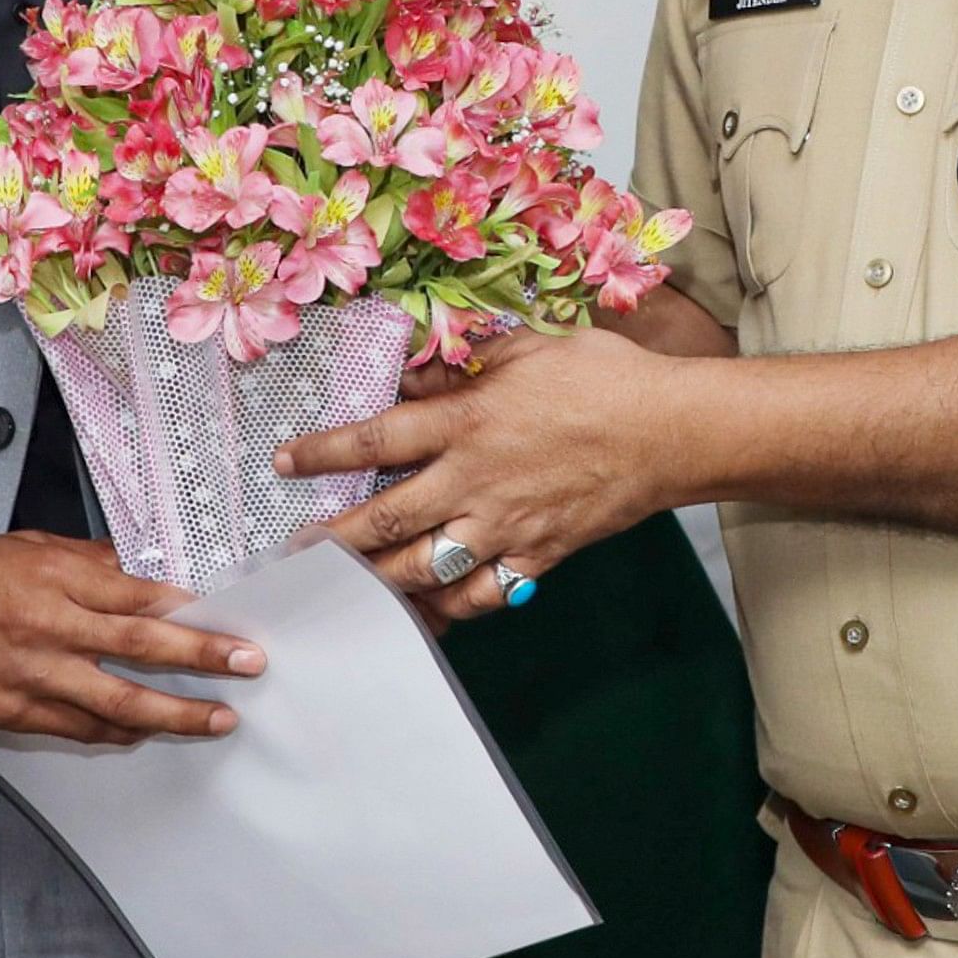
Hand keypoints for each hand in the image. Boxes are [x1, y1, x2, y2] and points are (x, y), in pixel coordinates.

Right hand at [0, 531, 262, 745]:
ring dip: (172, 712)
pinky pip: (75, 729)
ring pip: (115, 701)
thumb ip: (87, 561)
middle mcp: (49, 627)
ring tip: (215, 720)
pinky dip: (115, 733)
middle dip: (201, 659)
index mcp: (55, 578)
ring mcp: (31, 674)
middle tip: (247, 667)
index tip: (232, 619)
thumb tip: (141, 571)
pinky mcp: (9, 711)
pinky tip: (143, 733)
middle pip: (140, 646)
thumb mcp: (27, 546)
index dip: (189, 611)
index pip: (138, 595)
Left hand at [281, 326, 677, 622]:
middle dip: (332, 540)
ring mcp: (505, 527)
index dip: (322, 452)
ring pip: (424, 569)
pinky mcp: (538, 557)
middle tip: (297, 550)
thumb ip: (465, 365)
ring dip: (377, 582)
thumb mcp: (527, 347)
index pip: (375, 439)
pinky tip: (426, 610)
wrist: (672, 432)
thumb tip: (416, 375)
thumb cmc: (604, 377)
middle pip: (384, 521)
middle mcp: (475, 481)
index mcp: (468, 422)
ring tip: (345, 587)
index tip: (284, 461)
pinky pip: (481, 596)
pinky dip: (449, 609)